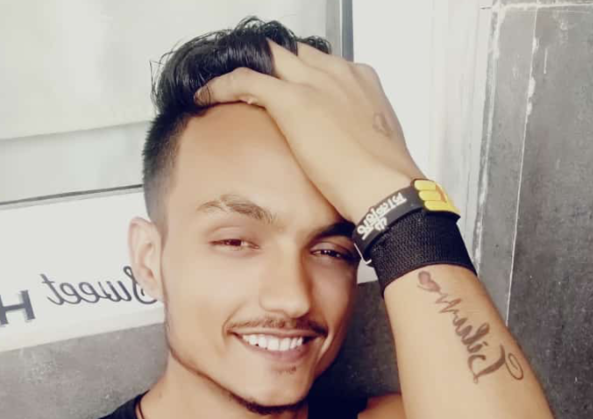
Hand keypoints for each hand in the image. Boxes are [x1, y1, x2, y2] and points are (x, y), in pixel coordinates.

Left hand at [195, 40, 424, 223]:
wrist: (386, 187)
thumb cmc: (385, 177)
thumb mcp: (375, 148)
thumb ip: (357, 138)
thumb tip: (346, 154)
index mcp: (360, 82)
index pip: (322, 65)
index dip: (302, 76)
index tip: (290, 92)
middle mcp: (337, 74)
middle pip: (295, 55)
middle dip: (276, 68)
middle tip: (256, 88)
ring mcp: (314, 84)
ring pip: (270, 59)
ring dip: (250, 70)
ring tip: (228, 87)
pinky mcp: (292, 100)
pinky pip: (246, 79)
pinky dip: (222, 85)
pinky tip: (207, 95)